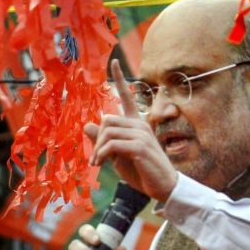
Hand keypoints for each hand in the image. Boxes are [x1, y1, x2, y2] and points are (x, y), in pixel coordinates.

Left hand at [84, 59, 177, 202]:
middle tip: (95, 159)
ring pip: (107, 132)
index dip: (120, 79)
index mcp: (137, 124)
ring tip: (97, 163)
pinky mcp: (139, 146)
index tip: (114, 62)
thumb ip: (104, 141)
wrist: (163, 187)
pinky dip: (102, 154)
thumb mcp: (118, 156)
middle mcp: (140, 124)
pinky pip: (112, 144)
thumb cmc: (143, 172)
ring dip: (97, 149)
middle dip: (96, 140)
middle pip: (107, 120)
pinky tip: (101, 164)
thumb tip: (86, 125)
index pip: (127, 97)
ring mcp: (141, 134)